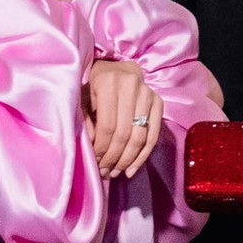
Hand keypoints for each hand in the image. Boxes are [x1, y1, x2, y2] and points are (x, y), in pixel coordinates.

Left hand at [84, 56, 164, 177]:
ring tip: (116, 173)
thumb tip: (93, 148)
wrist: (119, 70)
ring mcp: (148, 94)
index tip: (95, 162)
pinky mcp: (159, 102)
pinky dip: (143, 155)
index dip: (102, 148)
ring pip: (140, 136)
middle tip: (105, 173)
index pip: (107, 125)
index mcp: (108, 83)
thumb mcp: (83, 99)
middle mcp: (131, 86)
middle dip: (114, 158)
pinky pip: (153, 135)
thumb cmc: (95, 87)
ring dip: (128, 160)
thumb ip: (84, 121)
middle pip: (124, 133)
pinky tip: (132, 169)